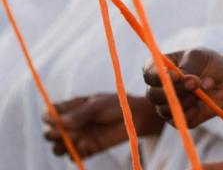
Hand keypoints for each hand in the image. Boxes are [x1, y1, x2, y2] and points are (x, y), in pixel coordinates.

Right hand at [42, 93, 163, 158]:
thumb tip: (60, 122)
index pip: (48, 115)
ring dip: (62, 146)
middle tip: (66, 131)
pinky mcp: (86, 149)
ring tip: (77, 138)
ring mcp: (77, 138)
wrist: (134, 117)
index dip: (48, 117)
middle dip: (52, 134)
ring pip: (57, 149)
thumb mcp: (98, 106)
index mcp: (69, 109)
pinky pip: (72, 157)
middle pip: (48, 134)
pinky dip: (76, 154)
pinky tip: (86, 146)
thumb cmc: (116, 106)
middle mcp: (70, 125)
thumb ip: (80, 114)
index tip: (54, 118)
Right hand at [143, 48, 222, 127]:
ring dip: (186, 100)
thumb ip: (190, 67)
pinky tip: (203, 102)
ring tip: (201, 91)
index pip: (148, 73)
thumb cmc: (208, 63)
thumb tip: (187, 84)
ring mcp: (167, 105)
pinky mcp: (178, 119)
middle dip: (175, 89)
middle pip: (153, 95)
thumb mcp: (199, 57)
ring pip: (165, 109)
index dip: (158, 76)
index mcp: (160, 68)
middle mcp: (159, 88)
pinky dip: (193, 111)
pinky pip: (179, 120)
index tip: (176, 75)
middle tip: (194, 83)